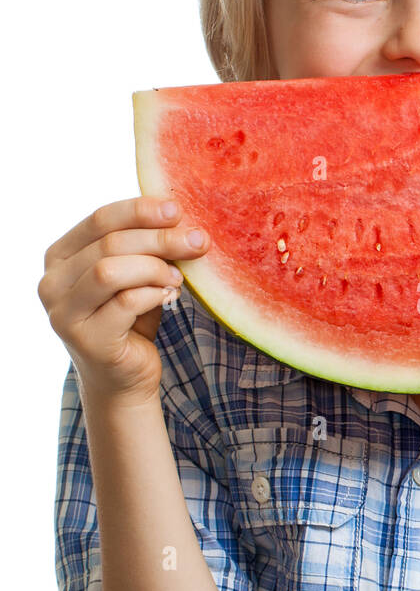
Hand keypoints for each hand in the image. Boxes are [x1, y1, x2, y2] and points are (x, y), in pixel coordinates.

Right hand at [37, 196, 211, 406]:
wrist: (124, 380)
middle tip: (196, 241)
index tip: (177, 210)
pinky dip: (154, 294)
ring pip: (110, 270)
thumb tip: (177, 214)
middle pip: (108, 243)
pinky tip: (170, 296)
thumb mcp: (134, 275)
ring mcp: (63, 313)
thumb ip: (143, 247)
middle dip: (158, 238)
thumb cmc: (130, 321)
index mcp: (59, 257)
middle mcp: (52, 283)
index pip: (99, 220)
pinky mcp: (86, 339)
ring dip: (153, 268)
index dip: (140, 210)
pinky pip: (125, 302)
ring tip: (177, 277)